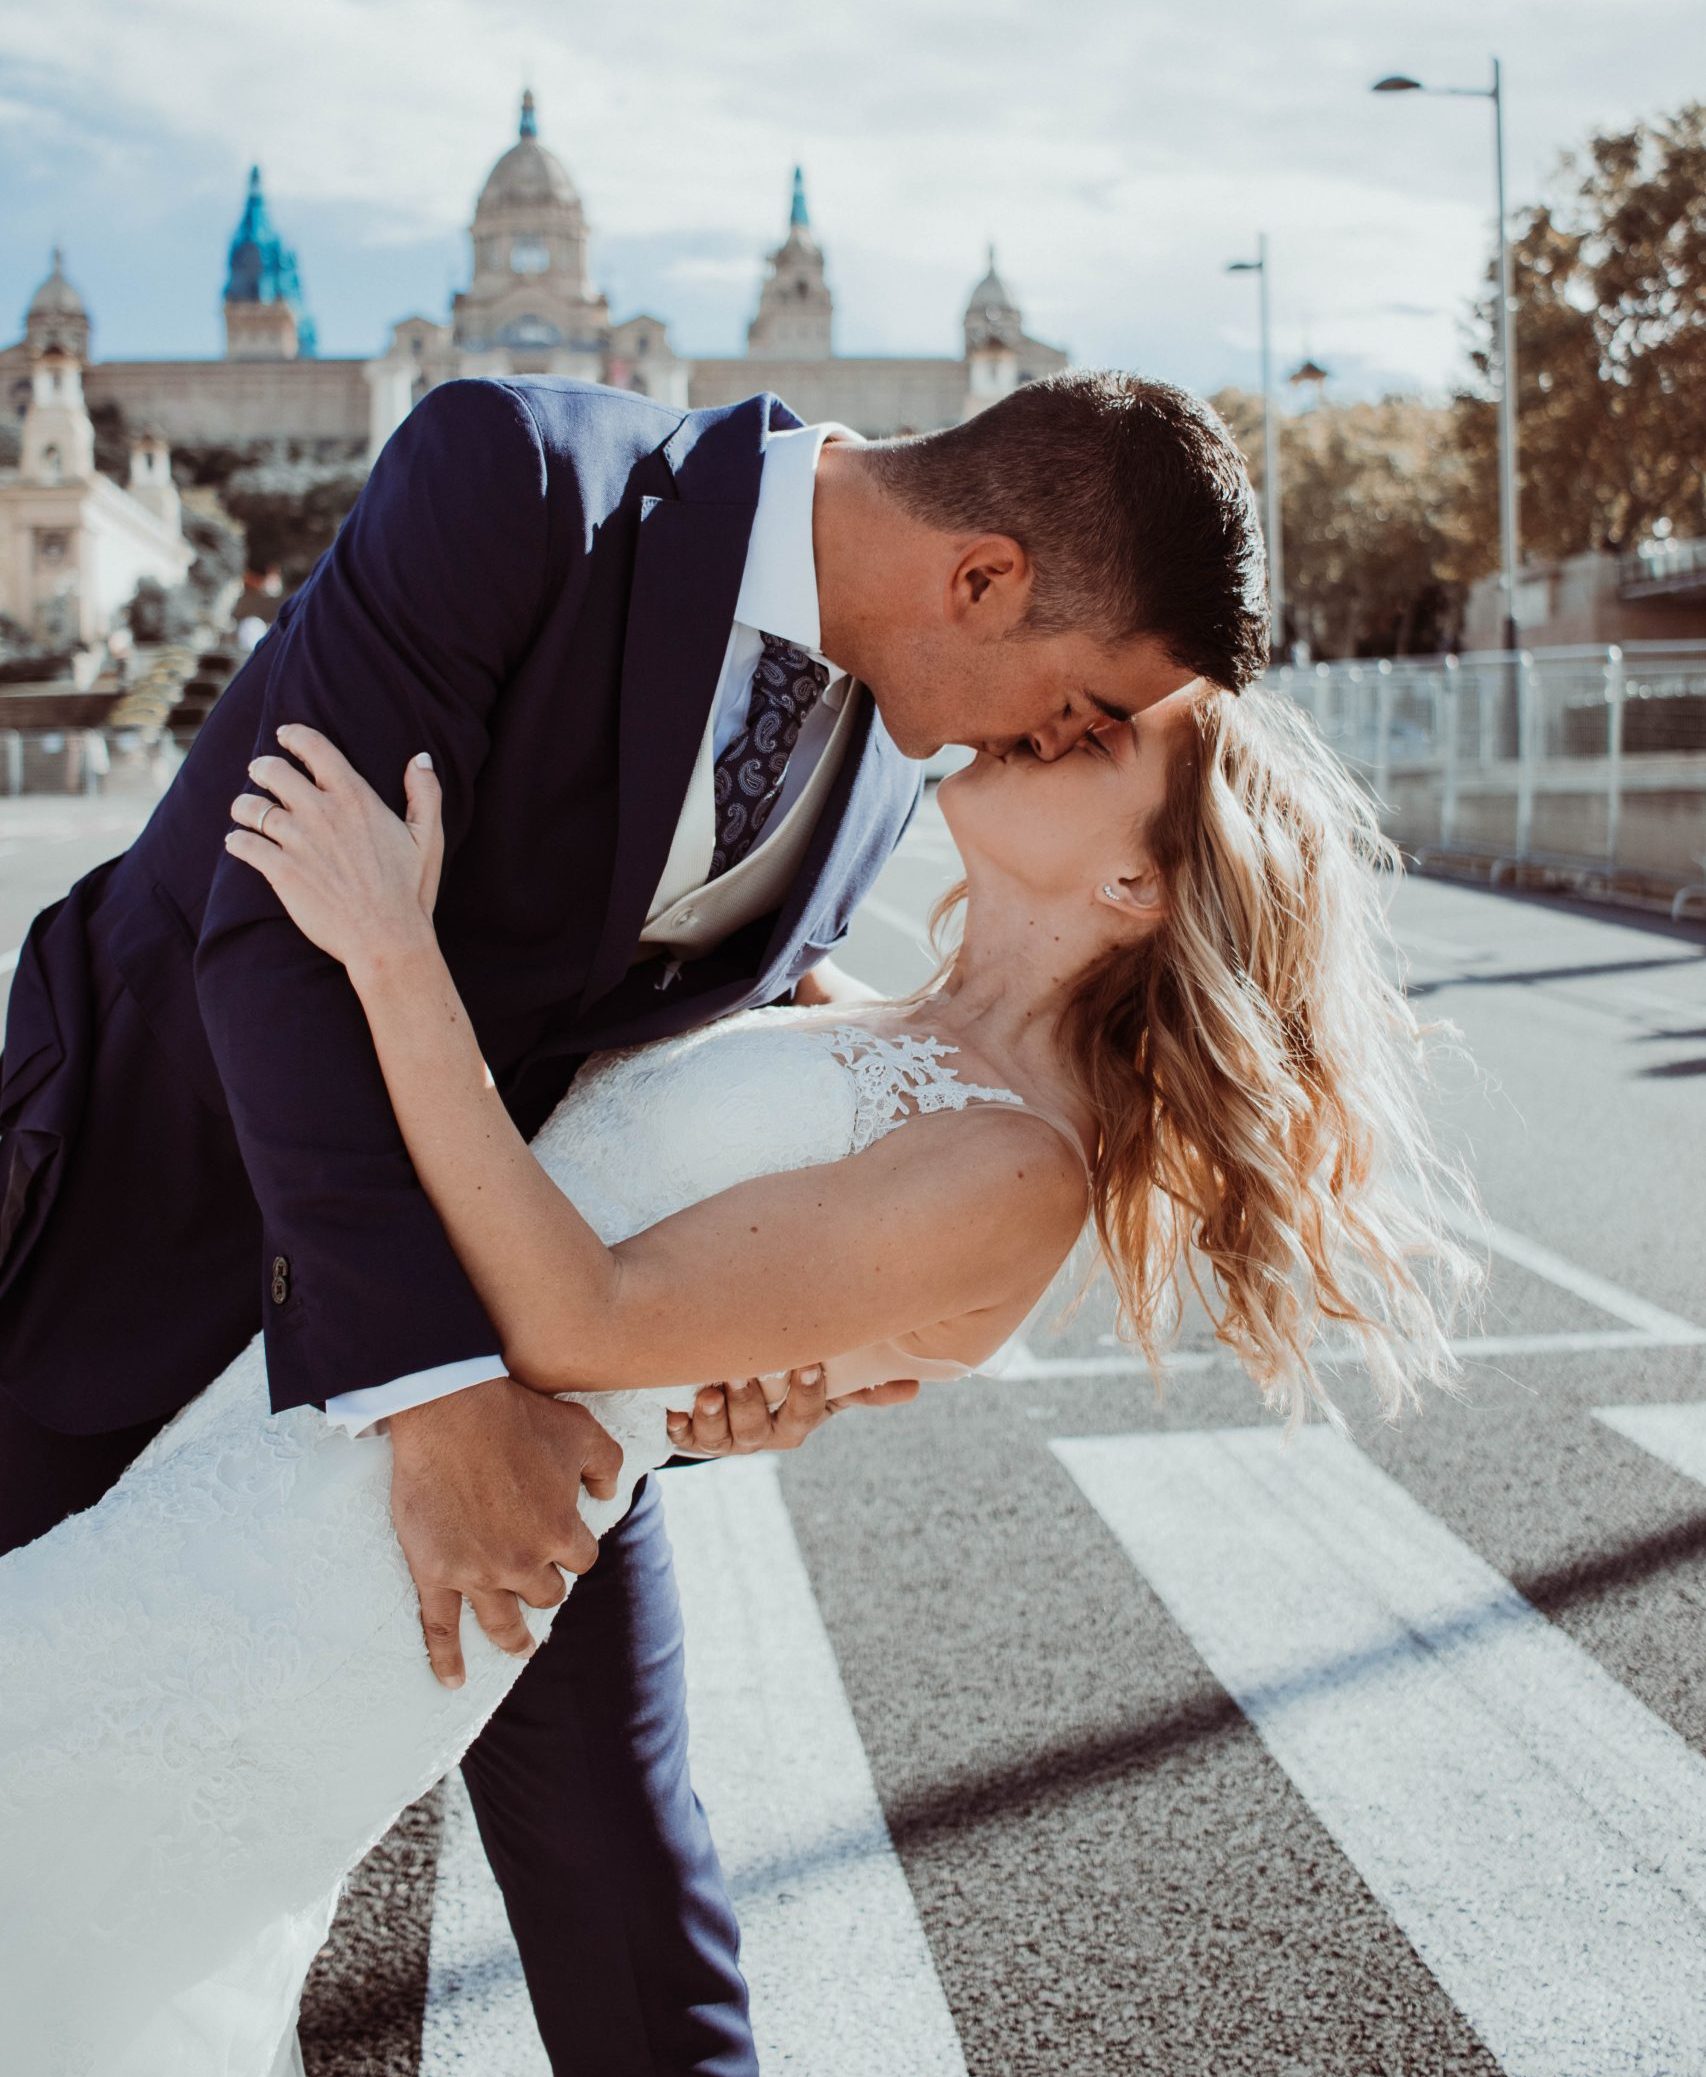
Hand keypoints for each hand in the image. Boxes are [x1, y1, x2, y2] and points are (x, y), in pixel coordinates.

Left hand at [224, 724, 443, 974]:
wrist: (387, 940)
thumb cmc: (410, 892)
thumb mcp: (428, 839)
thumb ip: (425, 793)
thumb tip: (419, 758)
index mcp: (355, 798)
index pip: (314, 748)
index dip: (294, 736)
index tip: (285, 735)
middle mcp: (321, 812)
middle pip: (272, 770)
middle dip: (262, 767)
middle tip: (260, 772)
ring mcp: (297, 841)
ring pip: (250, 806)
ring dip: (244, 806)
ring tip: (245, 811)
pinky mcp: (280, 871)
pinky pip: (242, 844)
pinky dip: (236, 841)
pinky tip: (238, 843)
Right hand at [387, 1375, 623, 1687]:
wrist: (451, 1411)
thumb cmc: (518, 1417)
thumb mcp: (583, 1431)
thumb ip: (607, 1465)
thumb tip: (607, 1494)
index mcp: (561, 1532)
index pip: (581, 1559)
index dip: (574, 1549)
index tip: (565, 1540)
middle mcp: (523, 1561)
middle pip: (545, 1593)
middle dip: (545, 1586)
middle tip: (537, 1579)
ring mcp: (477, 1572)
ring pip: (503, 1622)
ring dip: (514, 1638)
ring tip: (520, 1647)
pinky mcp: (435, 1572)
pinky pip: (440, 1628)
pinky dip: (446, 1659)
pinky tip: (453, 1680)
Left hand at [664, 1365, 920, 1456]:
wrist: (727, 1408)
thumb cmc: (783, 1388)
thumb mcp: (823, 1385)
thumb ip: (863, 1385)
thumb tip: (915, 1387)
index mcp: (796, 1422)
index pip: (807, 1411)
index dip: (807, 1392)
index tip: (808, 1364)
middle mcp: (761, 1435)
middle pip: (759, 1428)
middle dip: (753, 1403)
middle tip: (744, 1375)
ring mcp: (724, 1439)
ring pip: (720, 1435)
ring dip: (716, 1414)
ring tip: (710, 1391)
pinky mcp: (689, 1437)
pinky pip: (683, 1438)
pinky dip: (680, 1426)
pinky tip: (675, 1411)